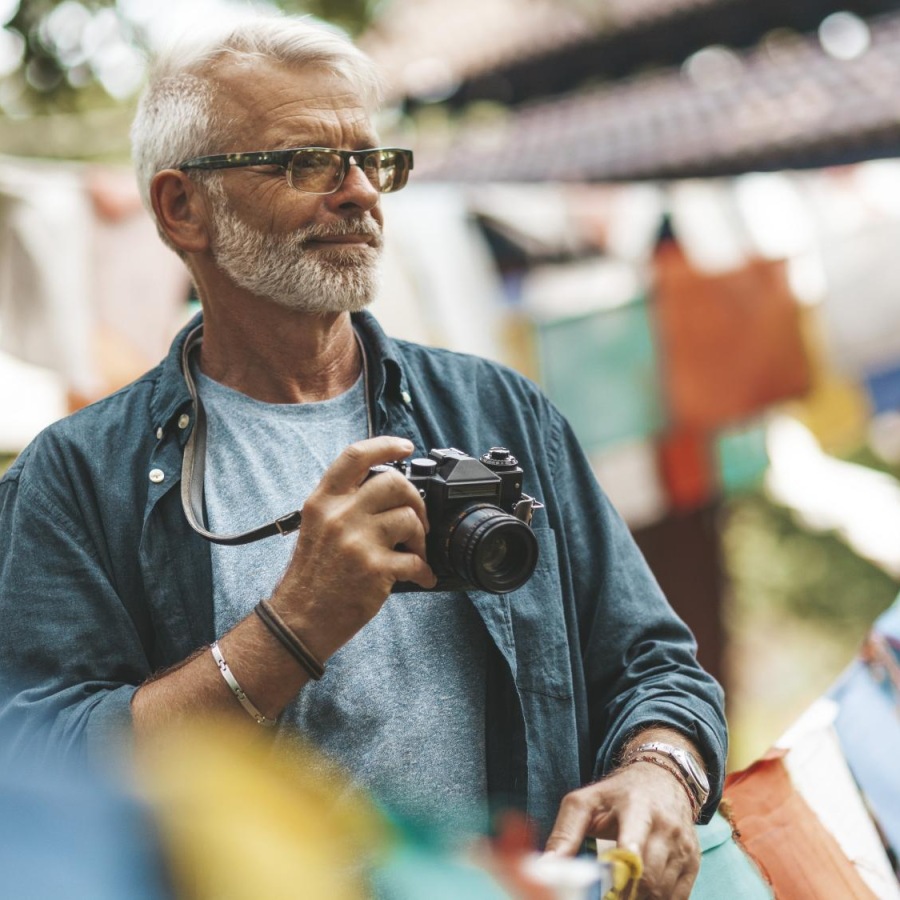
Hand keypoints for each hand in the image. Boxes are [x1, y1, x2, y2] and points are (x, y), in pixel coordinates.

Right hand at [269, 436, 436, 659]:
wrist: (299, 620)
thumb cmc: (311, 576)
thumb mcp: (317, 527)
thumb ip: (344, 504)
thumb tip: (384, 491)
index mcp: (323, 501)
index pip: (355, 456)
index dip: (385, 445)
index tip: (405, 446)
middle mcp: (340, 515)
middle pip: (394, 483)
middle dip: (415, 499)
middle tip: (418, 519)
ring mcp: (357, 540)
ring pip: (410, 518)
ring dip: (421, 538)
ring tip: (414, 553)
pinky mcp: (374, 568)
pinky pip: (416, 560)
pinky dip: (424, 571)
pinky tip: (421, 577)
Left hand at [544, 761, 700, 899]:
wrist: (663, 778)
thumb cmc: (618, 793)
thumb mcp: (587, 801)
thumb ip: (565, 832)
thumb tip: (546, 868)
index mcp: (636, 807)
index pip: (634, 843)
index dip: (625, 867)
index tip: (614, 882)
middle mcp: (665, 826)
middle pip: (648, 877)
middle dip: (624, 895)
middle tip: (606, 895)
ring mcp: (683, 845)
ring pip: (662, 891)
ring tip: (618, 894)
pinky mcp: (693, 862)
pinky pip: (677, 897)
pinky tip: (639, 894)